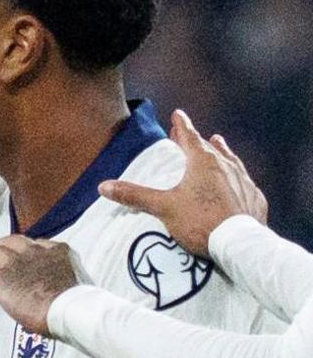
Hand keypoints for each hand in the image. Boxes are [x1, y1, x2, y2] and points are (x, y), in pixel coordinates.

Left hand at [0, 236, 87, 334]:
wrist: (70, 312)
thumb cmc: (78, 307)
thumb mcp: (76, 285)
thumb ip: (62, 280)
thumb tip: (55, 296)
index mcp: (57, 251)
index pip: (34, 243)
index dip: (22, 251)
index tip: (18, 261)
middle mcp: (35, 251)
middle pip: (9, 242)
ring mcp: (16, 262)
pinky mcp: (0, 277)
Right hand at [100, 108, 267, 255]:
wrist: (239, 244)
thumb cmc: (200, 221)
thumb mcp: (163, 207)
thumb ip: (135, 195)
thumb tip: (103, 185)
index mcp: (203, 163)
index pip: (190, 137)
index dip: (181, 125)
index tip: (178, 113)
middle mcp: (226, 166)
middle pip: (210, 147)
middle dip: (197, 139)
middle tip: (188, 135)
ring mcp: (244, 181)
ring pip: (230, 159)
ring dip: (221, 150)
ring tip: (218, 143)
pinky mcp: (255, 197)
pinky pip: (244, 179)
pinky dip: (236, 175)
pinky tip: (236, 180)